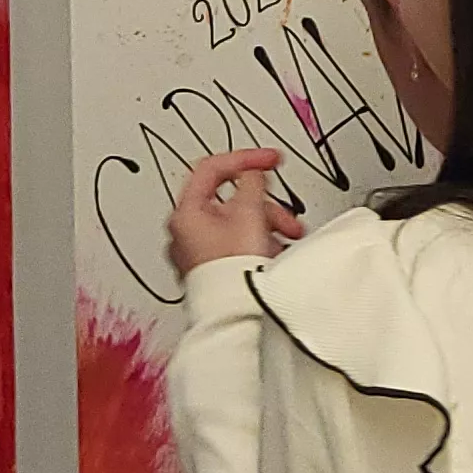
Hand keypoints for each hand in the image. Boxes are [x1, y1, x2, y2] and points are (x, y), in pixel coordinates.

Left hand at [166, 149, 305, 276]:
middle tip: (284, 213)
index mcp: (187, 213)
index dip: (244, 159)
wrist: (234, 314)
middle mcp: (186, 232)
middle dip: (263, 204)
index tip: (270, 160)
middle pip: (229, 201)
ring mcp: (197, 253)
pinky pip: (236, 245)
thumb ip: (252, 184)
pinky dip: (257, 244)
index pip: (212, 169)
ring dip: (265, 226)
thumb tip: (253, 173)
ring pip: (236, 224)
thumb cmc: (232, 272)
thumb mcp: (248, 214)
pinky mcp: (212, 270)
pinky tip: (274, 255)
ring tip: (285, 239)